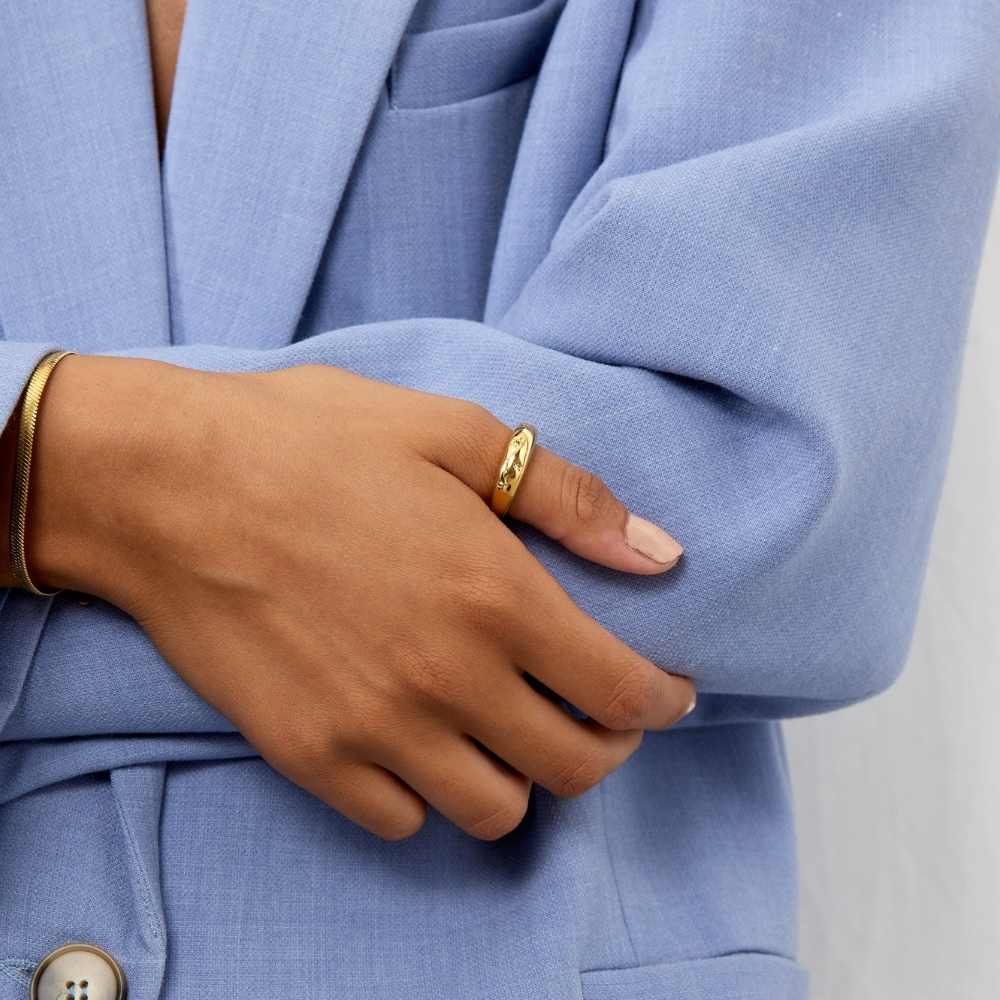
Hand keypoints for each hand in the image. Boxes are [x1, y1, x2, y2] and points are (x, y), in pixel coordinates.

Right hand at [25, 354, 694, 840]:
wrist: (165, 483)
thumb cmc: (308, 441)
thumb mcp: (450, 432)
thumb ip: (566, 497)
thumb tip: (659, 552)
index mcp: (494, 594)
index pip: (621, 689)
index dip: (662, 698)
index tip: (666, 691)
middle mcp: (447, 677)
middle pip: (573, 767)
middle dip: (606, 745)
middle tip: (593, 711)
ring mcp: (376, 728)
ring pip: (494, 810)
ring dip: (520, 776)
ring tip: (506, 728)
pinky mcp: (310, 755)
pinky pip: (401, 821)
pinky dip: (429, 794)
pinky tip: (420, 741)